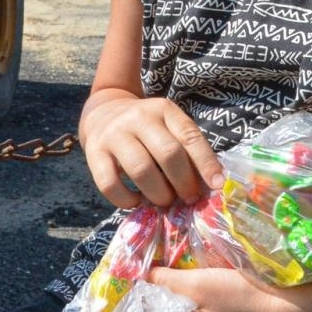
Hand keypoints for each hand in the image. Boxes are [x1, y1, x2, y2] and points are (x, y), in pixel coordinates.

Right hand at [80, 96, 224, 207]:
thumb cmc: (147, 130)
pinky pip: (110, 183)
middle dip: (183, 182)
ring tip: (164, 201)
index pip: (190, 136)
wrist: (103, 113)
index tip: (217, 186)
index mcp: (164, 110)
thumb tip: (209, 186)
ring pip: (141, 169)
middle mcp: (139, 118)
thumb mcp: (168, 127)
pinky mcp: (94, 152)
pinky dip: (126, 199)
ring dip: (158, 193)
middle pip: (168, 154)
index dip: (206, 163)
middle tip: (188, 198)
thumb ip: (186, 150)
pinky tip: (135, 201)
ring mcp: (115, 134)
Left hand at [146, 266, 303, 311]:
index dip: (137, 292)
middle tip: (150, 265)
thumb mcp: (199, 283)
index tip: (136, 270)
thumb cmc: (238, 299)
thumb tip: (141, 277)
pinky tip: (191, 281)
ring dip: (171, 294)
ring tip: (167, 269)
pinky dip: (187, 298)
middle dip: (153, 292)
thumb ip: (166, 280)